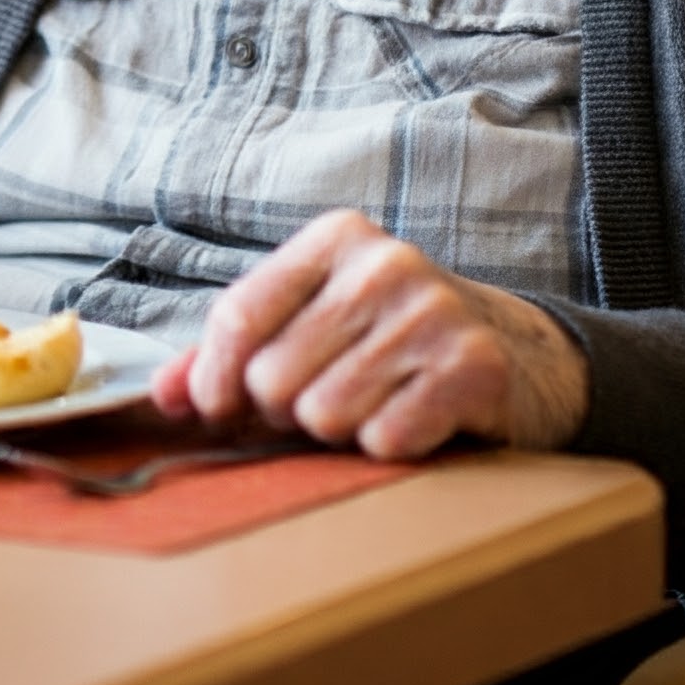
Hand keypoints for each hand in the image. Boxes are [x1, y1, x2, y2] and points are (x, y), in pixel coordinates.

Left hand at [148, 209, 589, 457]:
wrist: (520, 354)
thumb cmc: (389, 339)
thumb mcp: (313, 321)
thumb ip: (233, 351)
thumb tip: (164, 395)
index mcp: (334, 239)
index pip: (238, 314)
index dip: (213, 376)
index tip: (213, 409)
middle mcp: (383, 263)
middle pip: (274, 374)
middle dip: (286, 409)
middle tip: (324, 400)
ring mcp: (432, 311)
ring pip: (324, 413)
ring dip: (339, 430)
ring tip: (371, 405)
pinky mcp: (473, 367)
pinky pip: (384, 439)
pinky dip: (388, 445)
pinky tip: (414, 420)